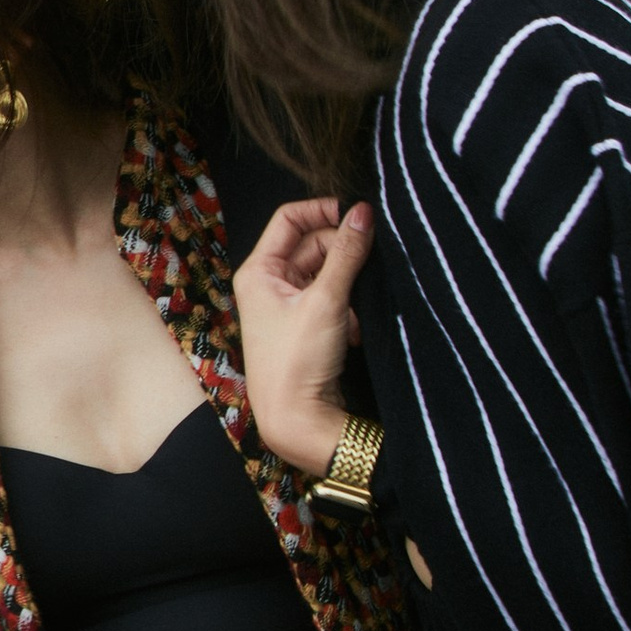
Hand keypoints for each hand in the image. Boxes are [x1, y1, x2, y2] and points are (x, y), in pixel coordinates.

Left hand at [234, 197, 374, 475]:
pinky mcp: (306, 325)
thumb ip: (347, 254)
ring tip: (359, 307)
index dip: (324, 211)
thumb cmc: (297, 362)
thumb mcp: (327, 301)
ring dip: (349, 284)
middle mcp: (268, 283)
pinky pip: (333, 298)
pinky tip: (356, 331)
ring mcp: (287, 305)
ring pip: (327, 272)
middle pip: (313, 244)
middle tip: (371, 264)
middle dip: (344, 254)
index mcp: (259, 270)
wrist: (296, 420)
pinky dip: (349, 308)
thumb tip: (364, 212)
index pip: (290, 218)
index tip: (360, 215)